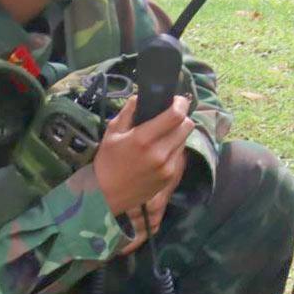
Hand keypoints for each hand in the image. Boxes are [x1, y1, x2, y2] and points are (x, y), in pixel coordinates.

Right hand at [92, 93, 191, 248]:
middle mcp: (160, 153)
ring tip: (163, 135)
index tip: (177, 100)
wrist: (105, 196)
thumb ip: (129, 112)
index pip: (176, 115)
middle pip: (187, 126)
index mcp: (143, 139)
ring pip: (185, 140)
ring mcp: (167, 167)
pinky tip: (160, 152)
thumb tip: (142, 96)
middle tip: (170, 117)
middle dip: (181, 118)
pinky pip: (179, 156)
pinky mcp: (170, 178)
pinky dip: (174, 149)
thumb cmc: (107, 162)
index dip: (181, 103)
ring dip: (177, 134)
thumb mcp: (112, 132)